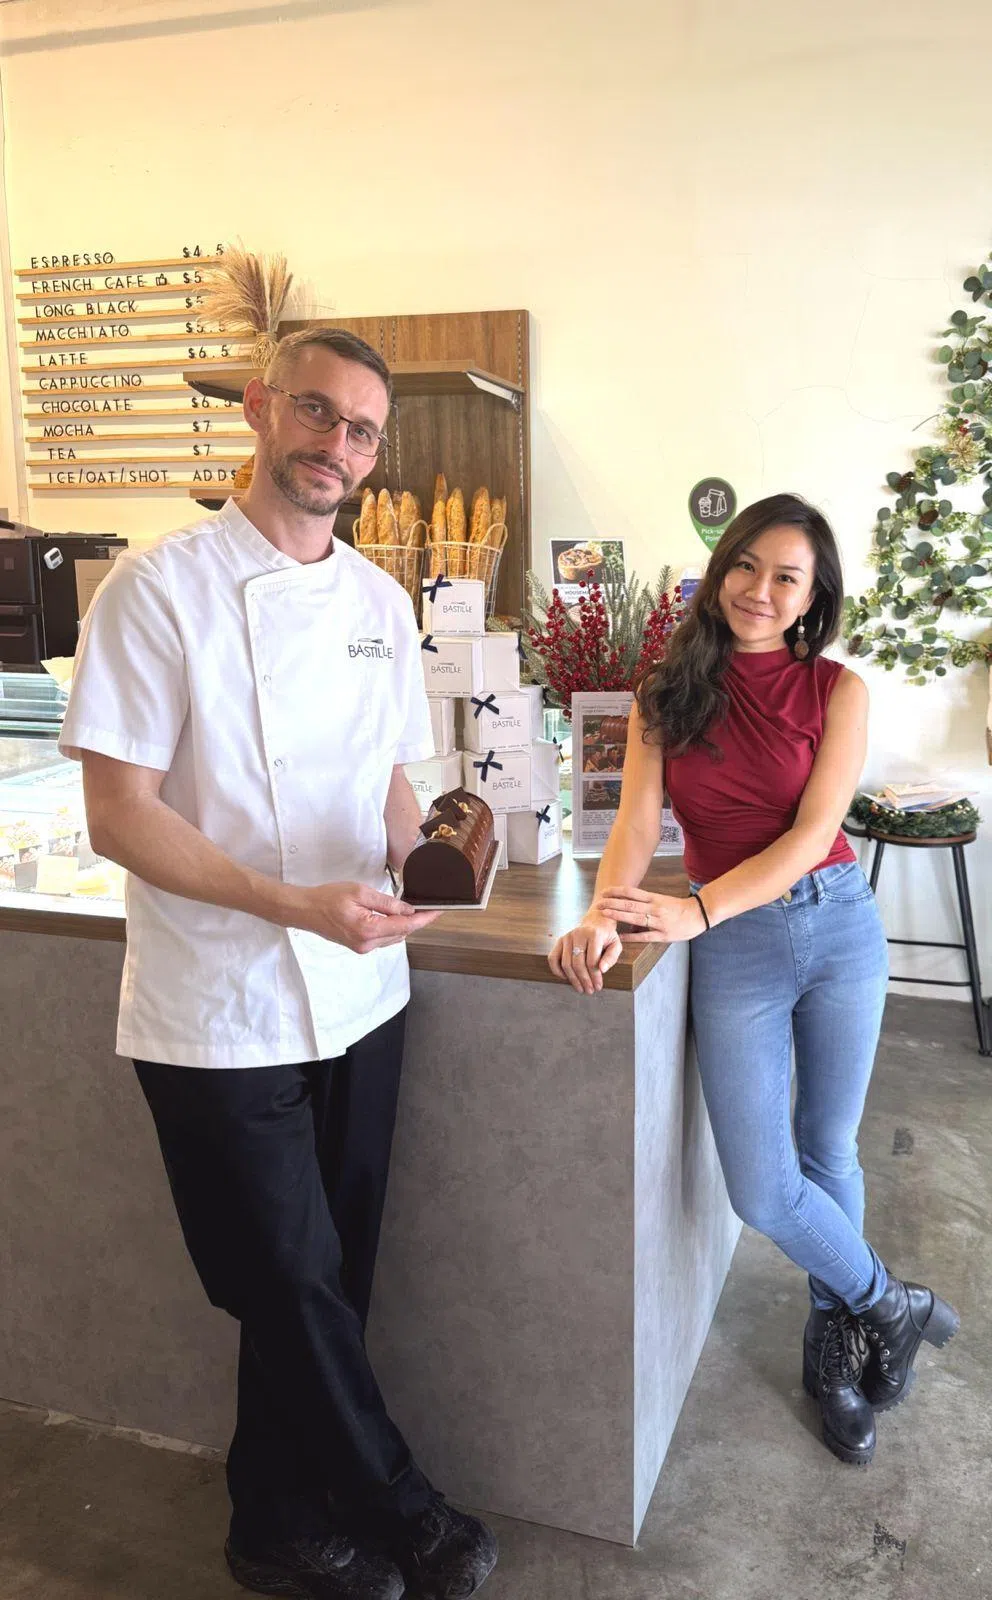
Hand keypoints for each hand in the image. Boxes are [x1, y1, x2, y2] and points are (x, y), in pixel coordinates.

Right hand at [290, 881, 441, 952]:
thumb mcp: (359, 892)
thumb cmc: (327, 898)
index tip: (438, 912)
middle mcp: (367, 944)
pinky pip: (383, 939)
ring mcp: (363, 948)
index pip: (405, 926)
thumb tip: (407, 910)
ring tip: (413, 910)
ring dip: (404, 925)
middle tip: (428, 907)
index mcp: (368, 930)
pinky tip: (394, 916)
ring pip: (394, 937)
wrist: (304, 910)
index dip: (424, 919)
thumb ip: (386, 902)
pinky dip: (392, 928)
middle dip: (416, 921)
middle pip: (402, 934)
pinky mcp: (360, 946)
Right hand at [548, 912, 622, 994]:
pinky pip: (552, 958)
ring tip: (580, 988)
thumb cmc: (606, 936)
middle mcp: (578, 934)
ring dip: (573, 979)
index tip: (599, 986)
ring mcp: (566, 937)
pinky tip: (566, 978)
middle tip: (590, 990)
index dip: (595, 977)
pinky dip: (557, 970)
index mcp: (594, 934)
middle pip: (578, 964)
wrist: (595, 922)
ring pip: (566, 963)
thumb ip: (611, 958)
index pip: (592, 961)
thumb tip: (602, 970)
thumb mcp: (616, 945)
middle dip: (584, 980)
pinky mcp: (559, 940)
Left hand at [593, 885, 706, 942]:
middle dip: (612, 904)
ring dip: (618, 916)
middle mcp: (655, 908)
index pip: (632, 892)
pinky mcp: (664, 935)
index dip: (617, 892)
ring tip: (605, 915)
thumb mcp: (662, 901)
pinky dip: (632, 937)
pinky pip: (645, 936)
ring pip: (635, 918)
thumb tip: (629, 907)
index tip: (604, 892)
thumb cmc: (679, 908)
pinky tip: (621, 937)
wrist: (699, 914)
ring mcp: (659, 921)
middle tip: (598, 904)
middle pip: (630, 904)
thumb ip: (646, 904)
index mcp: (654, 898)